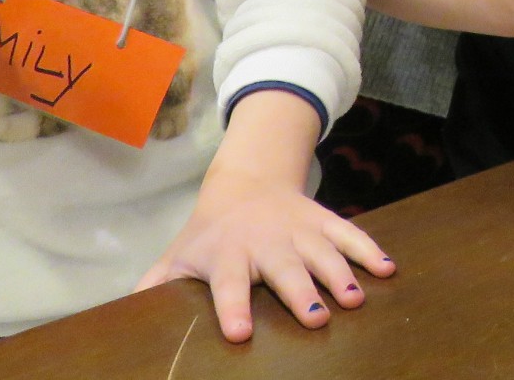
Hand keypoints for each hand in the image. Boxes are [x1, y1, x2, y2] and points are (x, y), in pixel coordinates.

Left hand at [136, 166, 390, 343]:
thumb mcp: (181, 254)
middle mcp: (266, 243)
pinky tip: (389, 268)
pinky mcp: (324, 220)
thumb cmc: (211, 234)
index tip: (240, 332)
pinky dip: (369, 250)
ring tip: (355, 300)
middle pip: (285, 270)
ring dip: (340, 275)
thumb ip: (158, 284)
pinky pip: (350, 234)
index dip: (232, 307)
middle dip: (301, 293)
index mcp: (228, 256)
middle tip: (315, 318)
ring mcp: (299, 230)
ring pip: (322, 252)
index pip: (228, 285)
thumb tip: (125, 317)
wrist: (246, 181)